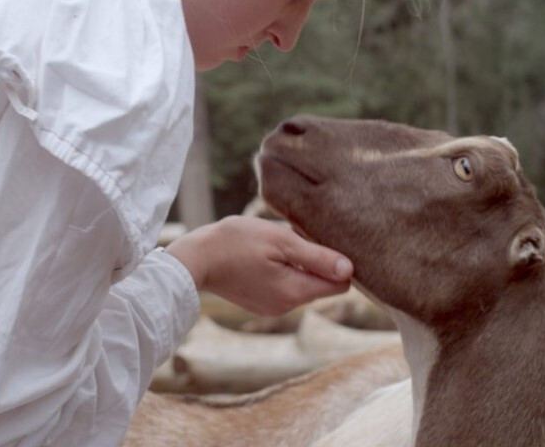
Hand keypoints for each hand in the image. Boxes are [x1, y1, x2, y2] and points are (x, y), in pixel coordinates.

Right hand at [165, 215, 352, 315]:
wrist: (194, 259)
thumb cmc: (236, 243)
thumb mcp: (281, 241)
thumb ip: (318, 257)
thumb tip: (350, 270)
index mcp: (295, 292)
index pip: (340, 285)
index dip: (338, 262)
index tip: (323, 241)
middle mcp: (287, 306)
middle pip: (321, 284)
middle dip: (316, 261)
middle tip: (294, 237)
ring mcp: (272, 308)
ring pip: (302, 284)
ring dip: (297, 264)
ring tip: (274, 245)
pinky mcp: (260, 303)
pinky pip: (285, 286)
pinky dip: (282, 270)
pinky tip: (263, 255)